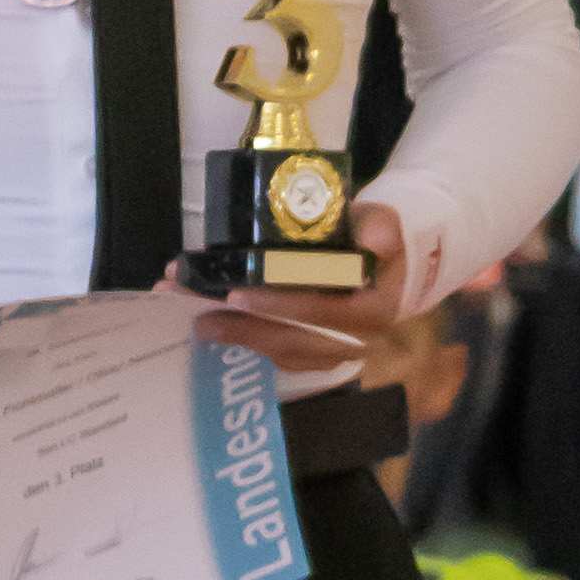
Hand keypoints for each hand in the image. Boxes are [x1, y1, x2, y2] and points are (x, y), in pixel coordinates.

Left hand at [184, 197, 410, 366]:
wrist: (380, 268)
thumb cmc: (371, 241)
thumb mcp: (381, 223)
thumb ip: (379, 227)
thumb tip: (376, 240)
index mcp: (374, 310)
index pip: (324, 315)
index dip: (282, 308)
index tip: (240, 298)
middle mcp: (354, 341)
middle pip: (294, 342)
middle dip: (245, 330)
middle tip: (203, 318)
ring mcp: (332, 353)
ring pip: (281, 352)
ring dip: (238, 337)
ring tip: (198, 320)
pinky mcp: (313, 356)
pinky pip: (277, 355)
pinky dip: (246, 340)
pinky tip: (214, 325)